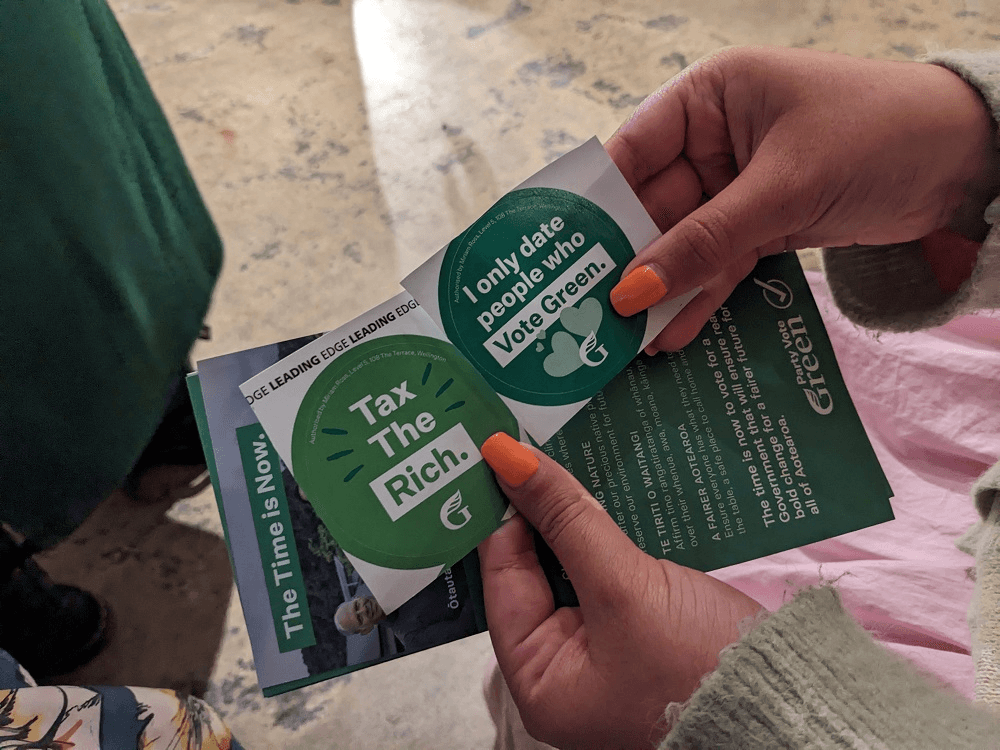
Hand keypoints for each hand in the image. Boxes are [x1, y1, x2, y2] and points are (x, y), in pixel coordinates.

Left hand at [477, 433, 761, 749]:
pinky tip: (604, 492)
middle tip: (531, 447)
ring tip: (564, 459)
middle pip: (535, 571)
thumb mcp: (624, 587)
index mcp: (539, 680)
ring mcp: (602, 652)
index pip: (503, 578)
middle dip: (539, 512)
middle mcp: (563, 670)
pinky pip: (607, 573)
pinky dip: (605, 535)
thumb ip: (567, 520)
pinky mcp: (638, 633)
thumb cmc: (700, 667)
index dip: (503, 513)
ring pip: (572, 566)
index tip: (502, 453)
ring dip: (573, 519)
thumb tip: (509, 459)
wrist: (791, 702)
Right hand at [605, 46, 999, 350]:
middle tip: (591, 317)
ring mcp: (739, 186)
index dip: (596, 206)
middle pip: (651, 208)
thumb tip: (631, 291)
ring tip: (627, 341)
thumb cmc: (880, 134)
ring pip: (684, 244)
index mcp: (709, 98)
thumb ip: (706, 241)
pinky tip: (674, 334)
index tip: (564, 259)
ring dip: (662, 290)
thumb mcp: (785, 186)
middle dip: (628, 263)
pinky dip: (701, 297)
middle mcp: (715, 139)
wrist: (970, 161)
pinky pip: (719, 264)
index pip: (631, 153)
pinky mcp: (765, 224)